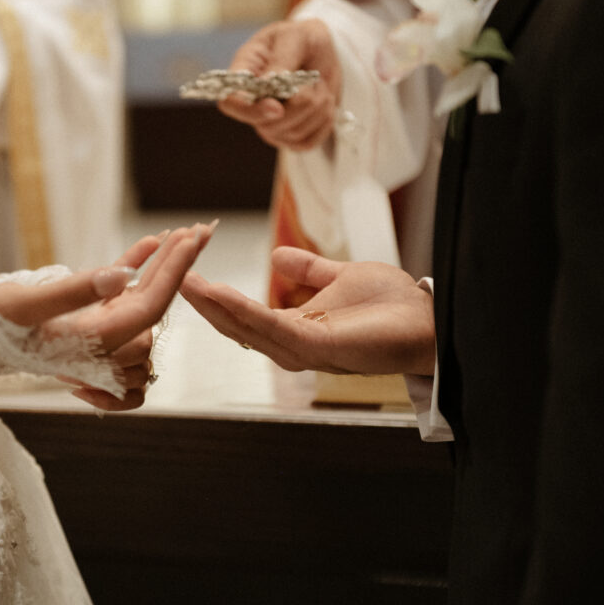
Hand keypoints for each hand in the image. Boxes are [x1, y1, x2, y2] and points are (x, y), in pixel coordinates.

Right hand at [0, 224, 215, 409]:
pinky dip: (136, 279)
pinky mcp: (83, 324)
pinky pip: (122, 305)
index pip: (147, 308)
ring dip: (161, 273)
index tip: (193, 239)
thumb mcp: (23, 304)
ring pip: (144, 310)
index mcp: (89, 344)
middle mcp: (98, 347)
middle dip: (177, 268)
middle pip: (153, 307)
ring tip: (176, 237)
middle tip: (199, 230)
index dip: (174, 272)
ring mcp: (94, 338)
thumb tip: (123, 277)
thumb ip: (74, 292)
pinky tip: (145, 249)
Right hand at [181, 246, 435, 375]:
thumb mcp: (341, 276)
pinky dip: (244, 310)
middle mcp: (294, 345)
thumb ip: (309, 270)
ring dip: (214, 306)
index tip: (190, 269)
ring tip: (185, 282)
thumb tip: (278, 255)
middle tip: (171, 275)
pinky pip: (273, 327)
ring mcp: (305, 349)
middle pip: (237, 326)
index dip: (216, 296)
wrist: (432, 320)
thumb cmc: (393, 305)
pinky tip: (219, 292)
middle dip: (203, 303)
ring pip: (247, 328)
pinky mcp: (320, 347)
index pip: (245, 316)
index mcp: (296, 329)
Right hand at [218, 19, 341, 150]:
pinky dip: (323, 123)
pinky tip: (324, 102)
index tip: (278, 107)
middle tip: (313, 79)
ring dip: (318, 107)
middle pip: (267, 125)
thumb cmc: (304, 39)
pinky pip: (307, 143)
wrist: (326, 52)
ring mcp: (271, 124)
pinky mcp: (291, 136)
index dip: (251, 111)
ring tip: (319, 85)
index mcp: (244, 75)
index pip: (230, 103)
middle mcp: (253, 104)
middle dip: (301, 103)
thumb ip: (281, 59)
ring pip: (292, 133)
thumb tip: (268, 83)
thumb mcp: (294, 36)